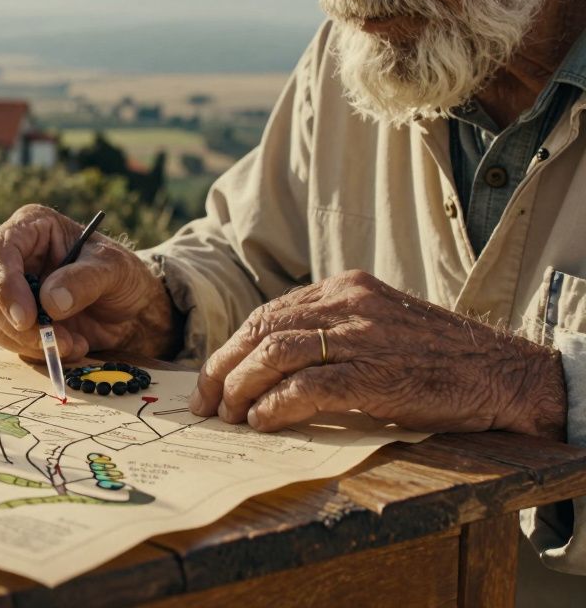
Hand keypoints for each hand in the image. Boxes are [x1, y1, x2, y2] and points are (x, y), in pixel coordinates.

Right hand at [0, 204, 180, 362]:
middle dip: (19, 324)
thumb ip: (84, 280)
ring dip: (30, 341)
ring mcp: (11, 291)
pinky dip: (37, 351)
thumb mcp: (114, 269)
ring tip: (73, 344)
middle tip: (55, 341)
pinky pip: (9, 341)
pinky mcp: (15, 320)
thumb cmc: (122, 276)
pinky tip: (70, 346)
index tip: (26, 317)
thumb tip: (49, 302)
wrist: (133, 309)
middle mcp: (14, 257)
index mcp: (31, 227)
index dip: (5, 285)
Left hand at [189, 270, 565, 438]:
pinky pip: (310, 386)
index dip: (231, 348)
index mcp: (345, 288)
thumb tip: (268, 367)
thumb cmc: (437, 359)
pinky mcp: (377, 373)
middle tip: (207, 403)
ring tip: (231, 417)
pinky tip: (264, 422)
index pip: (267, 314)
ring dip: (243, 388)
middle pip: (261, 329)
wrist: (504, 373)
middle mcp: (348, 303)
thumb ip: (329, 335)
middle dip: (224, 369)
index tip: (211, 378)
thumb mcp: (378, 327)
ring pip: (276, 353)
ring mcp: (363, 336)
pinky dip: (277, 405)